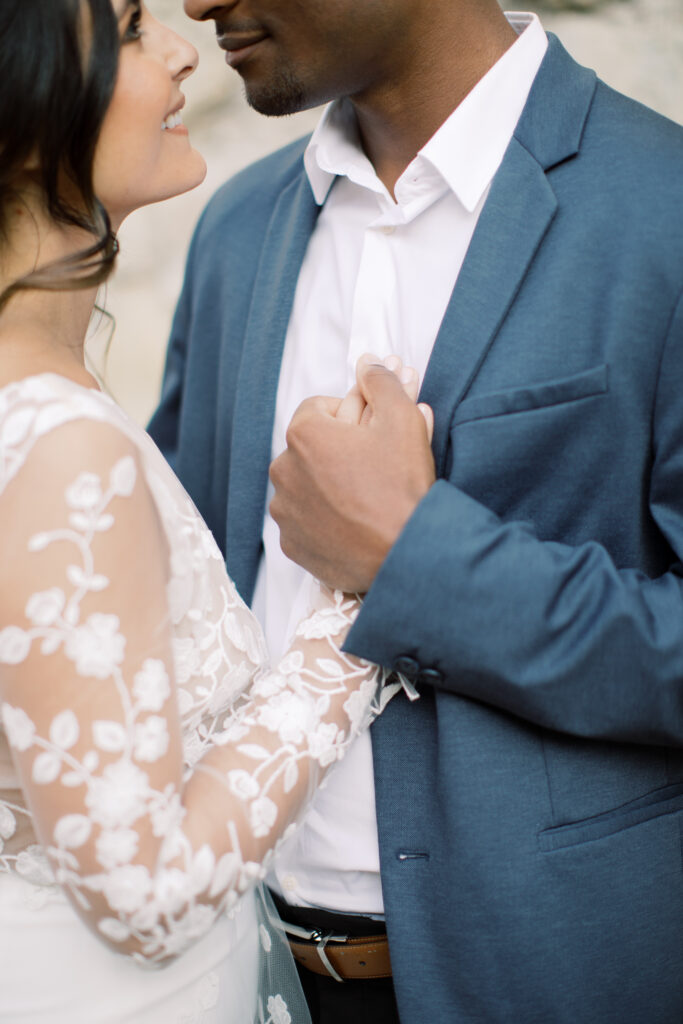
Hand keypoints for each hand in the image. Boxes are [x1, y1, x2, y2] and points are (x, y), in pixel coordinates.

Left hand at [269, 356, 435, 591]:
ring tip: (365, 497)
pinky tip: (354, 524)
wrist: (406, 554)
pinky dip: (324, 520)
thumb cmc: (402, 486)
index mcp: (303, 435)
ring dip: (328, 485)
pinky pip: (305, 521)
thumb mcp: (402, 420)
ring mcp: (285, 511)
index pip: (319, 408)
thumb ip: (381, 382)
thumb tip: (367, 362)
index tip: (372, 433)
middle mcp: (283, 471)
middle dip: (338, 450)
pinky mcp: (292, 544)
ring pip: (305, 485)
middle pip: (310, 448)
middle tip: (375, 466)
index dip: (349, 416)